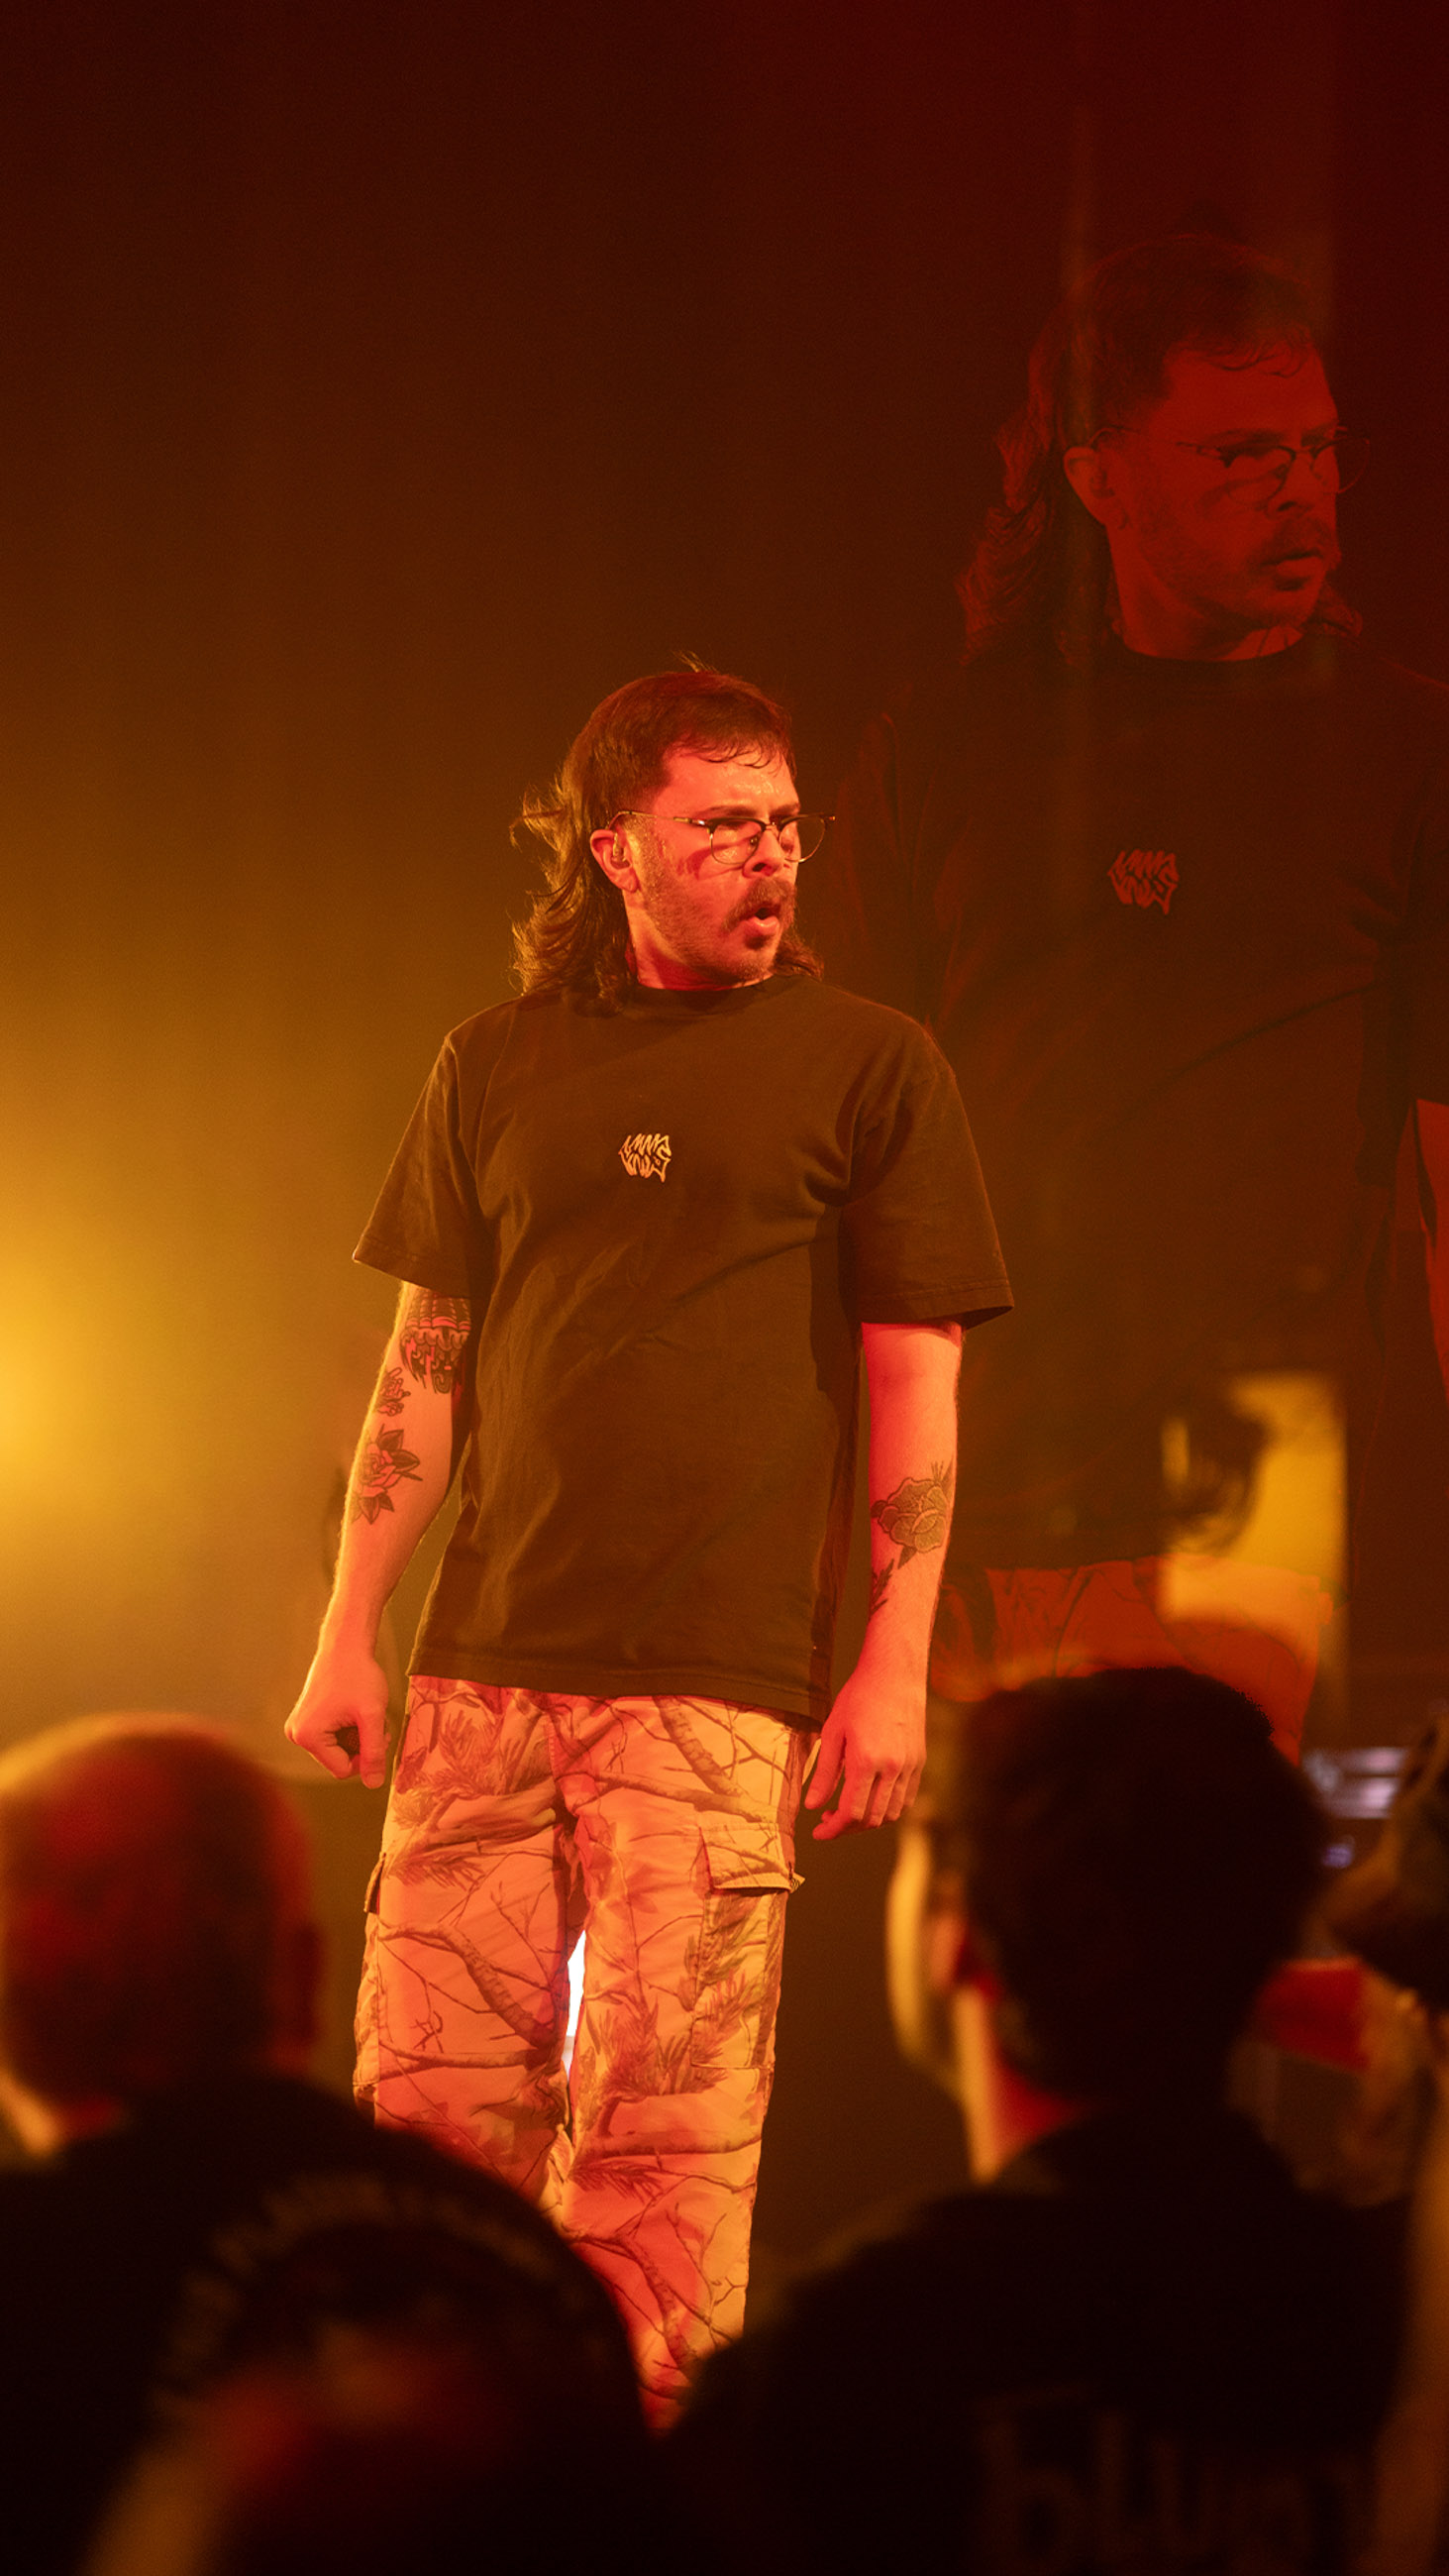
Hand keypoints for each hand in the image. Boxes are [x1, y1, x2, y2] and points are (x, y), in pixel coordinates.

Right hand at [285, 1641, 390, 1787]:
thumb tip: (374, 1785)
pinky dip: (347, 1729)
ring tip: (363, 1713)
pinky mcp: (305, 1720)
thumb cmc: (358, 1675)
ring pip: (337, 1750)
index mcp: (308, 1736)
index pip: (343, 1770)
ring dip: (356, 1737)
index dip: (366, 1758)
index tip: (378, 1735)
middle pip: (338, 1761)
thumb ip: (374, 1751)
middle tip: (373, 1720)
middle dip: (360, 1745)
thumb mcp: (372, 1715)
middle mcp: (296, 1734)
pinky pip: (331, 1739)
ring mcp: (298, 1727)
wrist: (345, 1646)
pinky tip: (353, 1710)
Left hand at [804, 1662, 925, 1840]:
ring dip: (868, 1821)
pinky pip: (906, 1800)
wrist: (895, 1675)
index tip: (818, 1833)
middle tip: (827, 1821)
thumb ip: (824, 1774)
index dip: (833, 1830)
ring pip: (891, 1814)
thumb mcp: (832, 1733)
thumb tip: (812, 1806)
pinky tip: (870, 1799)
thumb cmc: (858, 1698)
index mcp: (866, 1761)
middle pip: (871, 1819)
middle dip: (847, 1828)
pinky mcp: (919, 1762)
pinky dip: (888, 1809)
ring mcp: (910, 1767)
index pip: (851, 1813)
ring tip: (847, 1810)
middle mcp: (892, 1768)